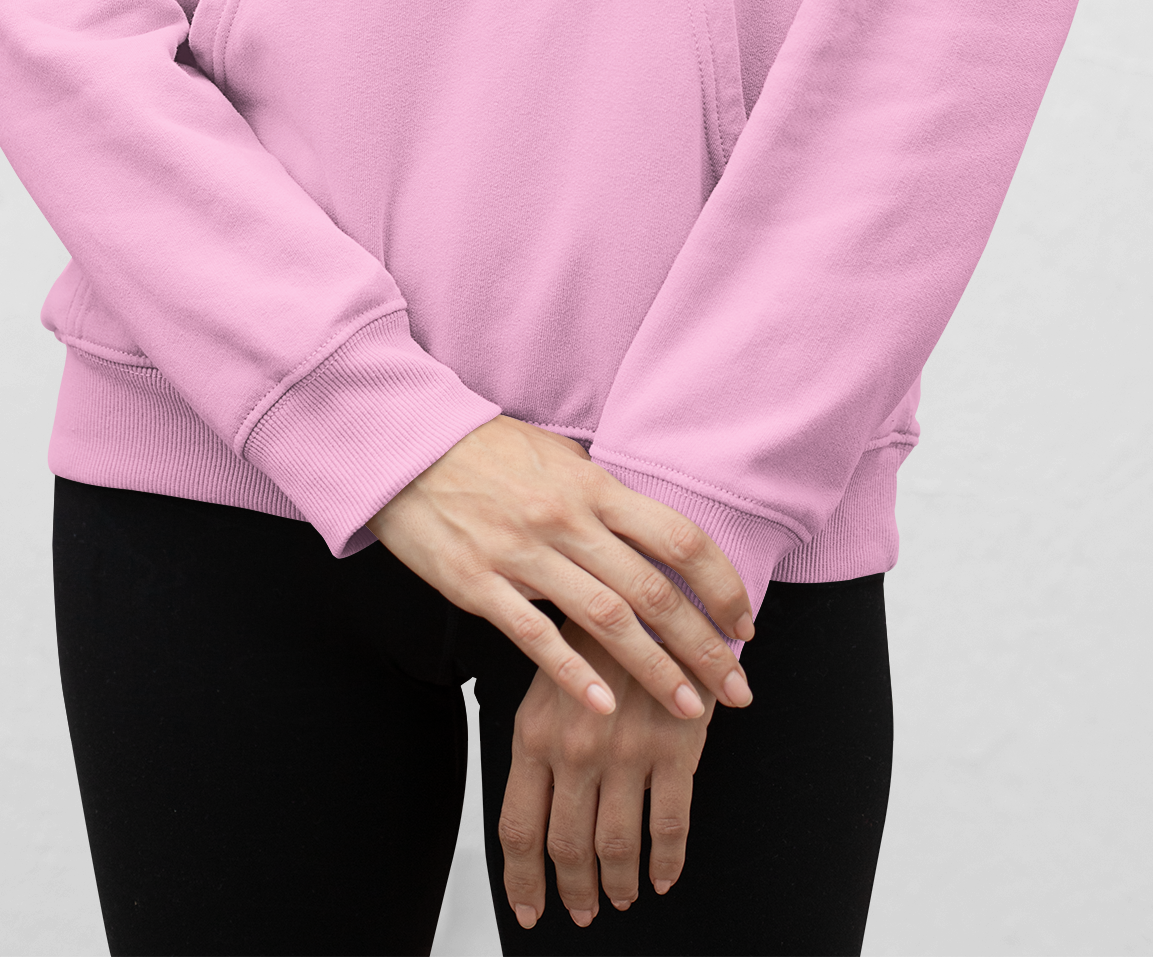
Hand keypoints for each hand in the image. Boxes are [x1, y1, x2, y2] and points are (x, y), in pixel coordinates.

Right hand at [368, 416, 754, 717]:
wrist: (407, 443)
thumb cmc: (486, 449)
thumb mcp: (557, 456)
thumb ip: (602, 493)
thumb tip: (648, 526)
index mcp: (592, 487)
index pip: (678, 539)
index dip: (721, 585)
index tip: (745, 623)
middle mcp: (566, 520)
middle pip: (653, 590)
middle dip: (704, 645)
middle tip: (737, 687)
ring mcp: (522, 553)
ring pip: (606, 620)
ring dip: (654, 670)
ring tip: (689, 709)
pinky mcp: (478, 583)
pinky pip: (534, 636)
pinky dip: (571, 674)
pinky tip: (601, 707)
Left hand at [499, 622, 728, 930]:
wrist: (653, 592)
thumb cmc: (596, 637)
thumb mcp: (547, 681)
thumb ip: (538, 743)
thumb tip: (535, 812)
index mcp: (533, 733)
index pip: (519, 828)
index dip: (523, 881)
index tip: (530, 909)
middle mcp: (575, 750)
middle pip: (567, 847)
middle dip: (575, 890)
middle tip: (583, 910)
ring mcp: (626, 753)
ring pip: (616, 847)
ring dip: (618, 884)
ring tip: (622, 897)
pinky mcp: (675, 749)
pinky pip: (669, 826)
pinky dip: (667, 862)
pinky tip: (663, 875)